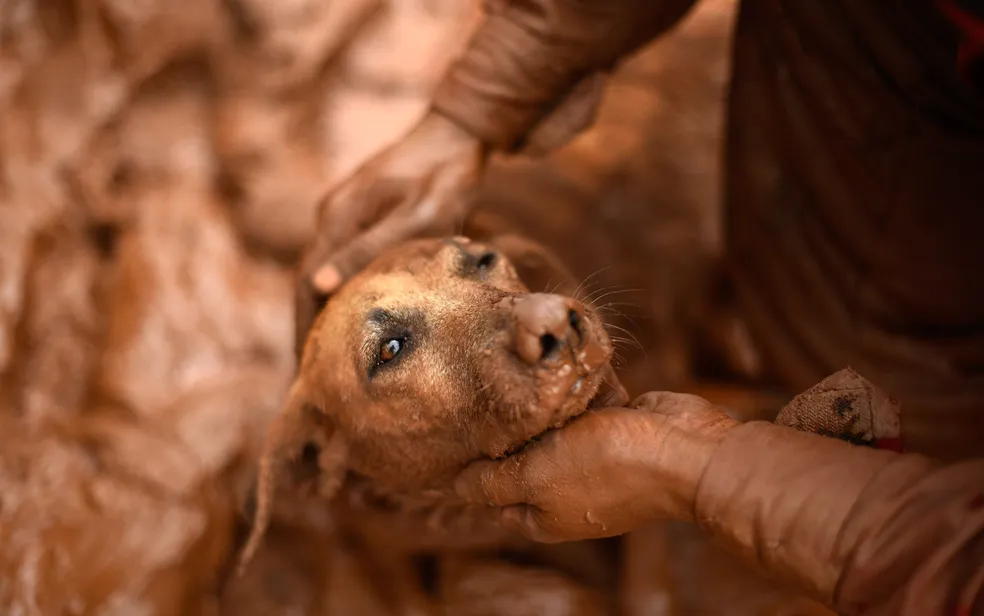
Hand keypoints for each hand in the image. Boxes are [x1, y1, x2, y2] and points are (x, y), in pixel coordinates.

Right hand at [296, 111, 486, 348]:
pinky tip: (352, 314)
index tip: (304, 369)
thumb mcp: (415, 217)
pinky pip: (340, 258)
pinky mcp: (361, 211)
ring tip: (328, 356)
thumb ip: (368, 249)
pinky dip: (339, 290)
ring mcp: (344, 211)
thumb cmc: (444, 175)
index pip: (306, 284)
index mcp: (338, 217)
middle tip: (311, 375)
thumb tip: (318, 287)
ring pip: (322, 271)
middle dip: (307, 327)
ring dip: (321, 311)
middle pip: (307, 281)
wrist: (459, 130)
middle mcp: (332, 214)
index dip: (303, 328)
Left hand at [453, 392, 737, 542]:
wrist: (684, 450)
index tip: (458, 432)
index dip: (474, 469)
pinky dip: (576, 391)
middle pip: (522, 459)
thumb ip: (494, 482)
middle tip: (485, 393)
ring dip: (542, 405)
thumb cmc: (607, 466)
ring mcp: (594, 459)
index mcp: (545, 515)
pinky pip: (584, 407)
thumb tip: (455, 487)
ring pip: (553, 429)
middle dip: (509, 429)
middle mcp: (567, 490)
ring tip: (519, 373)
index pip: (493, 497)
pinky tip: (562, 367)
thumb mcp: (535, 477)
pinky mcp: (616, 428)